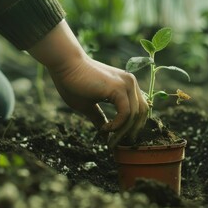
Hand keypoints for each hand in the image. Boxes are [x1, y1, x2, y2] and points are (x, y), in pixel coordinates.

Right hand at [28, 20, 147, 146]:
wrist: (65, 65)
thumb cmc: (73, 83)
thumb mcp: (88, 106)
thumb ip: (99, 118)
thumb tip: (105, 135)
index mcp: (126, 85)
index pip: (140, 108)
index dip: (133, 125)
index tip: (120, 138)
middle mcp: (130, 82)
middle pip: (142, 112)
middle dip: (132, 130)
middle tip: (119, 143)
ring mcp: (126, 84)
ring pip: (135, 114)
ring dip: (124, 130)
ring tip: (111, 138)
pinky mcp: (118, 88)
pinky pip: (126, 113)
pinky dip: (117, 125)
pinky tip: (105, 128)